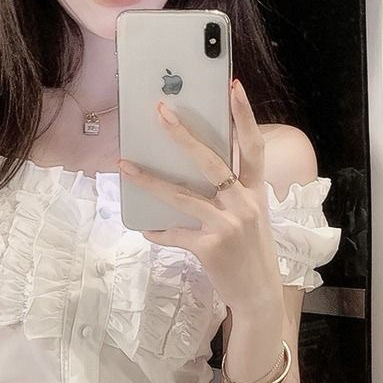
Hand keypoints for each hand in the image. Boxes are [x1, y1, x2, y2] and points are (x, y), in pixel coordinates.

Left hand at [117, 79, 284, 312]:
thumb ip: (231, 194)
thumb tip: (194, 174)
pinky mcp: (209, 246)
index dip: (244, 116)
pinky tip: (147, 229)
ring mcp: (226, 224)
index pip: (253, 146)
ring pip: (180, 194)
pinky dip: (159, 232)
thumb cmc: (252, 253)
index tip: (234, 87)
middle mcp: (243, 203)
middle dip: (182, 134)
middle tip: (160, 111)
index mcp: (255, 192)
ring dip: (148, 179)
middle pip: (210, 160)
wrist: (259, 294)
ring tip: (124, 164)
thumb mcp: (251, 217)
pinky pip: (175, 234)